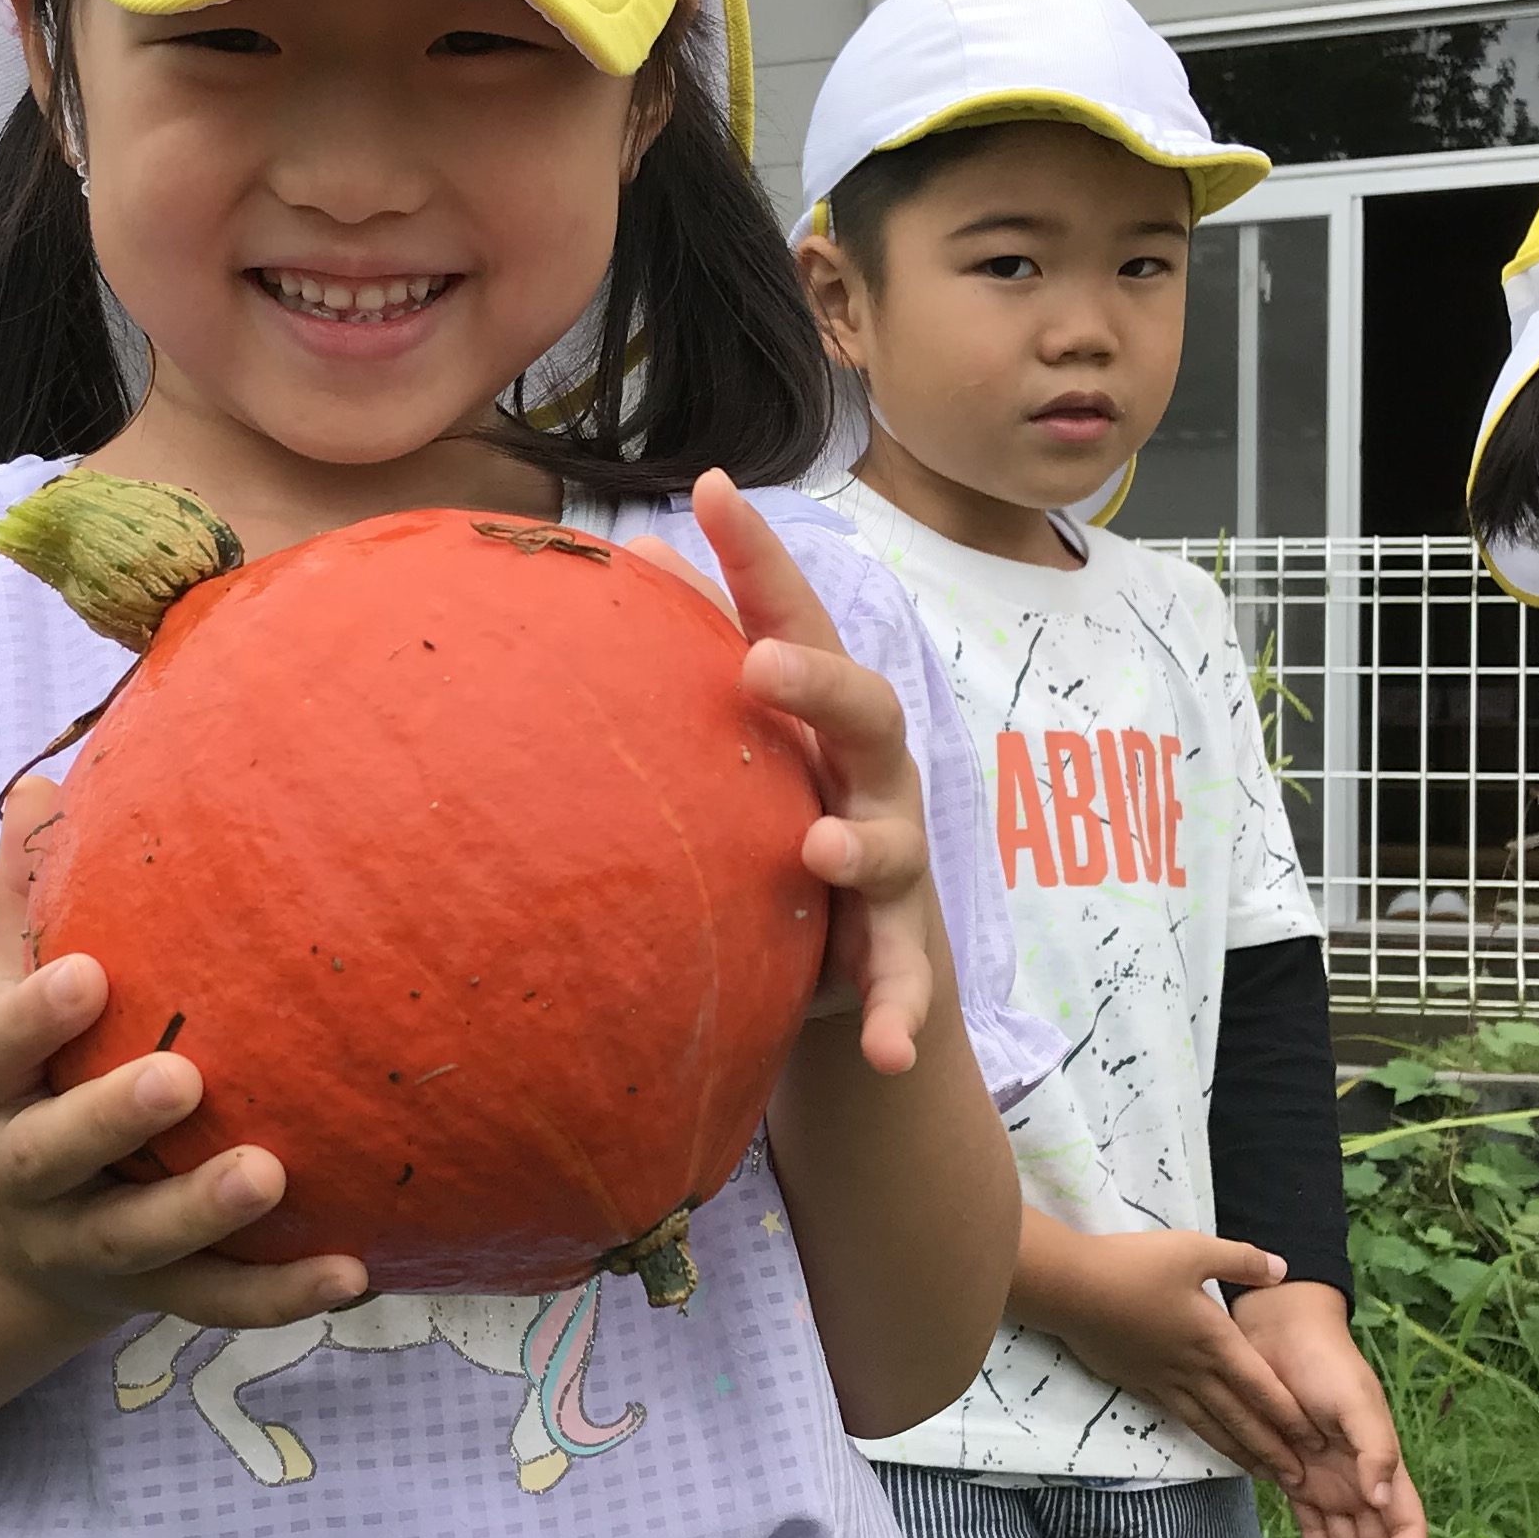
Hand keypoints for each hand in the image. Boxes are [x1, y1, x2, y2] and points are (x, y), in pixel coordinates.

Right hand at [0, 772, 370, 1342]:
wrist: (28, 1239)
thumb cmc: (48, 1075)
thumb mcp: (18, 995)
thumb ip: (32, 901)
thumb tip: (41, 785)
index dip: (33, 1019)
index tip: (90, 975)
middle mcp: (24, 1175)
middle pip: (53, 1155)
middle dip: (111, 1119)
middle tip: (185, 1079)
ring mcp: (86, 1245)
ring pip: (135, 1242)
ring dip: (201, 1215)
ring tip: (271, 1175)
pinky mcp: (153, 1297)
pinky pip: (216, 1303)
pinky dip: (281, 1294)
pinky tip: (358, 1271)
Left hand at [690, 467, 943, 1076]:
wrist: (852, 972)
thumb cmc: (778, 823)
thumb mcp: (742, 750)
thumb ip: (698, 660)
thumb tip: (631, 558)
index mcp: (817, 719)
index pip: (791, 620)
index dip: (758, 554)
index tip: (711, 489)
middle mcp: (865, 778)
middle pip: (867, 711)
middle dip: (822, 684)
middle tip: (763, 664)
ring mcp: (891, 865)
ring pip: (892, 844)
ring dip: (860, 845)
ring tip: (818, 849)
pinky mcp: (898, 954)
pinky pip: (907, 984)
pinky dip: (899, 1013)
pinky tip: (883, 1049)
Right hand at [1017, 1221, 1319, 1482]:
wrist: (1071, 1288)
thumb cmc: (1133, 1267)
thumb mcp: (1193, 1250)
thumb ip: (1241, 1260)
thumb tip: (1282, 1270)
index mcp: (1212, 1339)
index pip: (1260, 1385)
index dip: (1289, 1415)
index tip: (1314, 1441)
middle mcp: (1192, 1368)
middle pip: (1240, 1417)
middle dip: (1271, 1449)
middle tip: (1297, 1480)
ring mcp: (1164, 1380)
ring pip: (1210, 1425)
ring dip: (1239, 1452)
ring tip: (1260, 1474)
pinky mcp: (1138, 1382)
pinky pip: (1178, 1416)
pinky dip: (1201, 1435)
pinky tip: (1208, 1442)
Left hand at [1228, 1280, 1428, 1537]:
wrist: (1277, 1335)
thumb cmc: (1323, 1363)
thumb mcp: (1354, 1401)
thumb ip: (1374, 1449)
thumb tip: (1382, 1499)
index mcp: (1385, 1466)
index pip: (1407, 1527)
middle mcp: (1362, 1482)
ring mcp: (1331, 1484)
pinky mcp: (1297, 1480)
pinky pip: (1314, 1531)